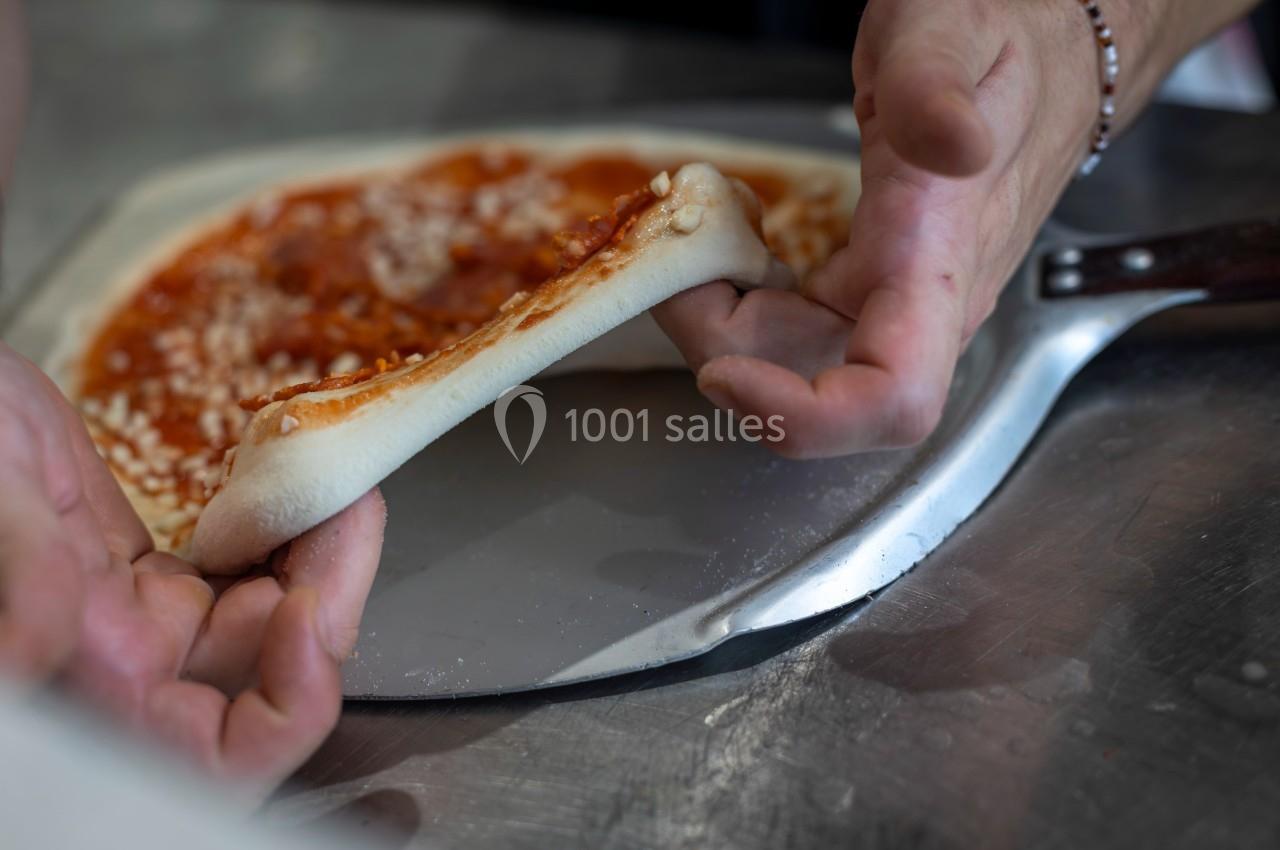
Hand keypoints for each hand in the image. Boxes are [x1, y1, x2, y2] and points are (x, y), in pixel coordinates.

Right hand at [0, 343, 385, 799]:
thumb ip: (25, 572)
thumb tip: (37, 650)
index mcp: (93, 671)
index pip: (224, 752)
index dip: (291, 702)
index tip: (308, 606)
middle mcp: (126, 659)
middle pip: (269, 668)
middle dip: (329, 594)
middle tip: (351, 504)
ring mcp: (138, 616)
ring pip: (263, 614)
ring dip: (315, 556)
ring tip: (335, 483)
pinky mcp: (143, 573)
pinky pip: (235, 572)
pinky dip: (280, 534)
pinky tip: (293, 485)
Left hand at [655, 0, 1254, 456]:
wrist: (1044, 46)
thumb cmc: (1003, 38)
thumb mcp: (954, 32)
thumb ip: (938, 88)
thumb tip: (949, 144)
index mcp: (941, 260)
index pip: (893, 396)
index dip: (805, 415)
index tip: (722, 371)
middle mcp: (919, 304)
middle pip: (809, 386)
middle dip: (721, 344)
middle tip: (676, 261)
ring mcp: (892, 302)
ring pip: (788, 358)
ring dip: (721, 322)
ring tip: (695, 242)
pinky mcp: (867, 287)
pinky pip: (791, 323)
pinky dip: (739, 300)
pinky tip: (728, 248)